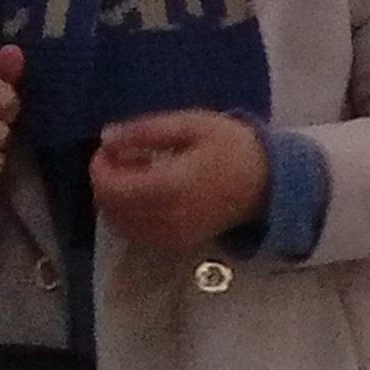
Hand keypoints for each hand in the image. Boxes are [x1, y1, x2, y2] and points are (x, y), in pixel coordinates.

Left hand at [91, 108, 276, 256]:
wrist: (270, 182)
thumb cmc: (232, 147)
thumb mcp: (191, 125)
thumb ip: (145, 131)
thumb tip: (107, 137)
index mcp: (166, 187)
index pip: (109, 187)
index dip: (100, 166)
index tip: (111, 145)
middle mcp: (163, 218)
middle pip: (109, 208)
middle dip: (107, 181)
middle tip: (125, 155)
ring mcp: (170, 236)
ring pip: (120, 224)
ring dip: (117, 200)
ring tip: (138, 174)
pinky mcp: (177, 244)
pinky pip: (137, 234)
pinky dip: (130, 215)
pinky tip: (148, 194)